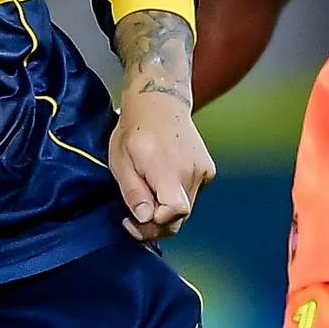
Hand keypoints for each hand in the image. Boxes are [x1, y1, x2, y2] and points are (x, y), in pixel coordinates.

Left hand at [110, 90, 213, 242]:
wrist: (159, 102)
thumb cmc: (134, 131)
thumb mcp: (120, 162)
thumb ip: (134, 192)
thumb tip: (146, 218)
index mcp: (167, 169)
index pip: (175, 211)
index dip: (156, 224)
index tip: (134, 219)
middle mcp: (191, 172)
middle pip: (179, 218)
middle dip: (155, 225)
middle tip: (133, 217)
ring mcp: (203, 171)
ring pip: (186, 210)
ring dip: (165, 211)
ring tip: (146, 193)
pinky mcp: (208, 171)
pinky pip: (192, 196)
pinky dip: (176, 197)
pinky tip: (161, 182)